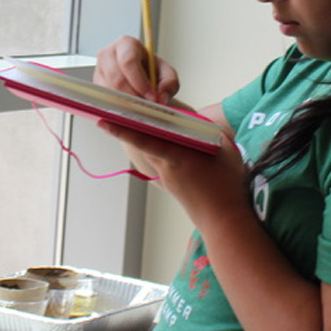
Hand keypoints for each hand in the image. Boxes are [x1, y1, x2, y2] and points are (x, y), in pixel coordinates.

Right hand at [93, 36, 178, 103]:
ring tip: (139, 110)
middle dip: (132, 96)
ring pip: (108, 91)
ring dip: (125, 104)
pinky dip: (117, 108)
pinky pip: (104, 100)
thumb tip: (160, 97)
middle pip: (116, 78)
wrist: (142, 79)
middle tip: (146, 108)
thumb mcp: (167, 74)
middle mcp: (108, 55)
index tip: (152, 97)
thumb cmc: (151, 72)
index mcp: (126, 44)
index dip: (140, 82)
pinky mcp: (95, 87)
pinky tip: (129, 112)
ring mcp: (98, 71)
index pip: (128, 61)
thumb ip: (169, 82)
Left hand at [97, 119, 245, 223]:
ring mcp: (164, 175)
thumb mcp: (226, 149)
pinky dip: (144, 146)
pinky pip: (151, 159)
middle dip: (121, 128)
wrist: (223, 218)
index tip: (104, 122)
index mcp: (179, 155)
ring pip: (143, 151)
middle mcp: (166, 165)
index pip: (145, 139)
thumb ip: (209, 130)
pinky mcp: (166, 181)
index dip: (123, 130)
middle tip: (103, 113)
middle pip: (138, 143)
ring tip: (116, 119)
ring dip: (130, 136)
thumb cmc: (228, 183)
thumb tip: (194, 119)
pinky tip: (141, 138)